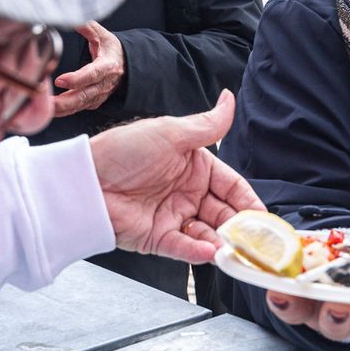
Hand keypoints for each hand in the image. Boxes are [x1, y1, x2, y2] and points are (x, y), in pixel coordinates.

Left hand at [53, 22, 124, 117]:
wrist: (127, 65)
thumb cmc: (112, 49)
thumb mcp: (102, 35)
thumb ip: (87, 27)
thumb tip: (72, 16)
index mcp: (108, 65)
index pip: (93, 74)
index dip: (77, 79)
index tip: (60, 80)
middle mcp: (105, 83)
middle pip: (84, 95)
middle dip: (64, 102)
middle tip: (46, 103)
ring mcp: (100, 94)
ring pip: (80, 105)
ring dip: (62, 109)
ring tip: (44, 109)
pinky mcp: (94, 101)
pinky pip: (78, 108)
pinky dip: (64, 111)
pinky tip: (50, 110)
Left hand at [88, 91, 260, 263]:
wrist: (85, 179)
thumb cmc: (123, 150)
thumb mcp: (170, 133)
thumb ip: (208, 125)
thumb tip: (230, 98)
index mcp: (194, 167)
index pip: (232, 186)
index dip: (248, 201)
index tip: (264, 216)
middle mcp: (187, 193)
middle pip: (224, 213)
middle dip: (240, 227)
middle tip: (258, 240)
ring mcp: (173, 216)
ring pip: (208, 233)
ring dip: (223, 242)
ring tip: (235, 249)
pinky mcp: (157, 237)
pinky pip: (183, 247)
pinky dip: (198, 251)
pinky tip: (211, 252)